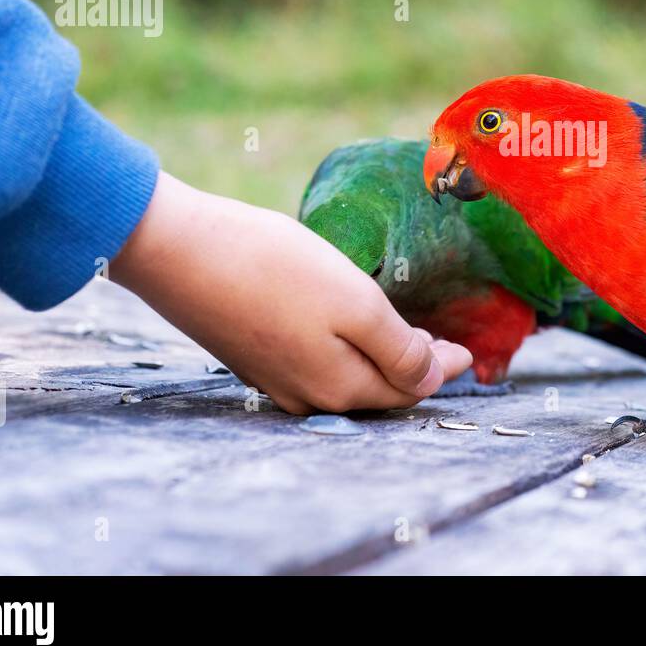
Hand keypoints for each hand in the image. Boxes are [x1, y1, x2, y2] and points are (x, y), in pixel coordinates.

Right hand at [110, 172, 471, 413]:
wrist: (176, 249)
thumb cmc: (272, 269)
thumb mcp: (354, 305)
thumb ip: (399, 350)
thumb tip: (432, 380)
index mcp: (341, 387)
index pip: (408, 388)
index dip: (442, 367)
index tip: (469, 352)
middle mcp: (307, 395)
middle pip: (376, 390)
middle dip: (414, 370)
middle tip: (445, 348)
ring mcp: (273, 377)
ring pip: (344, 378)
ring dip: (379, 362)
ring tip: (406, 338)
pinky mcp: (249, 353)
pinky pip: (312, 363)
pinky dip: (343, 351)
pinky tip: (346, 327)